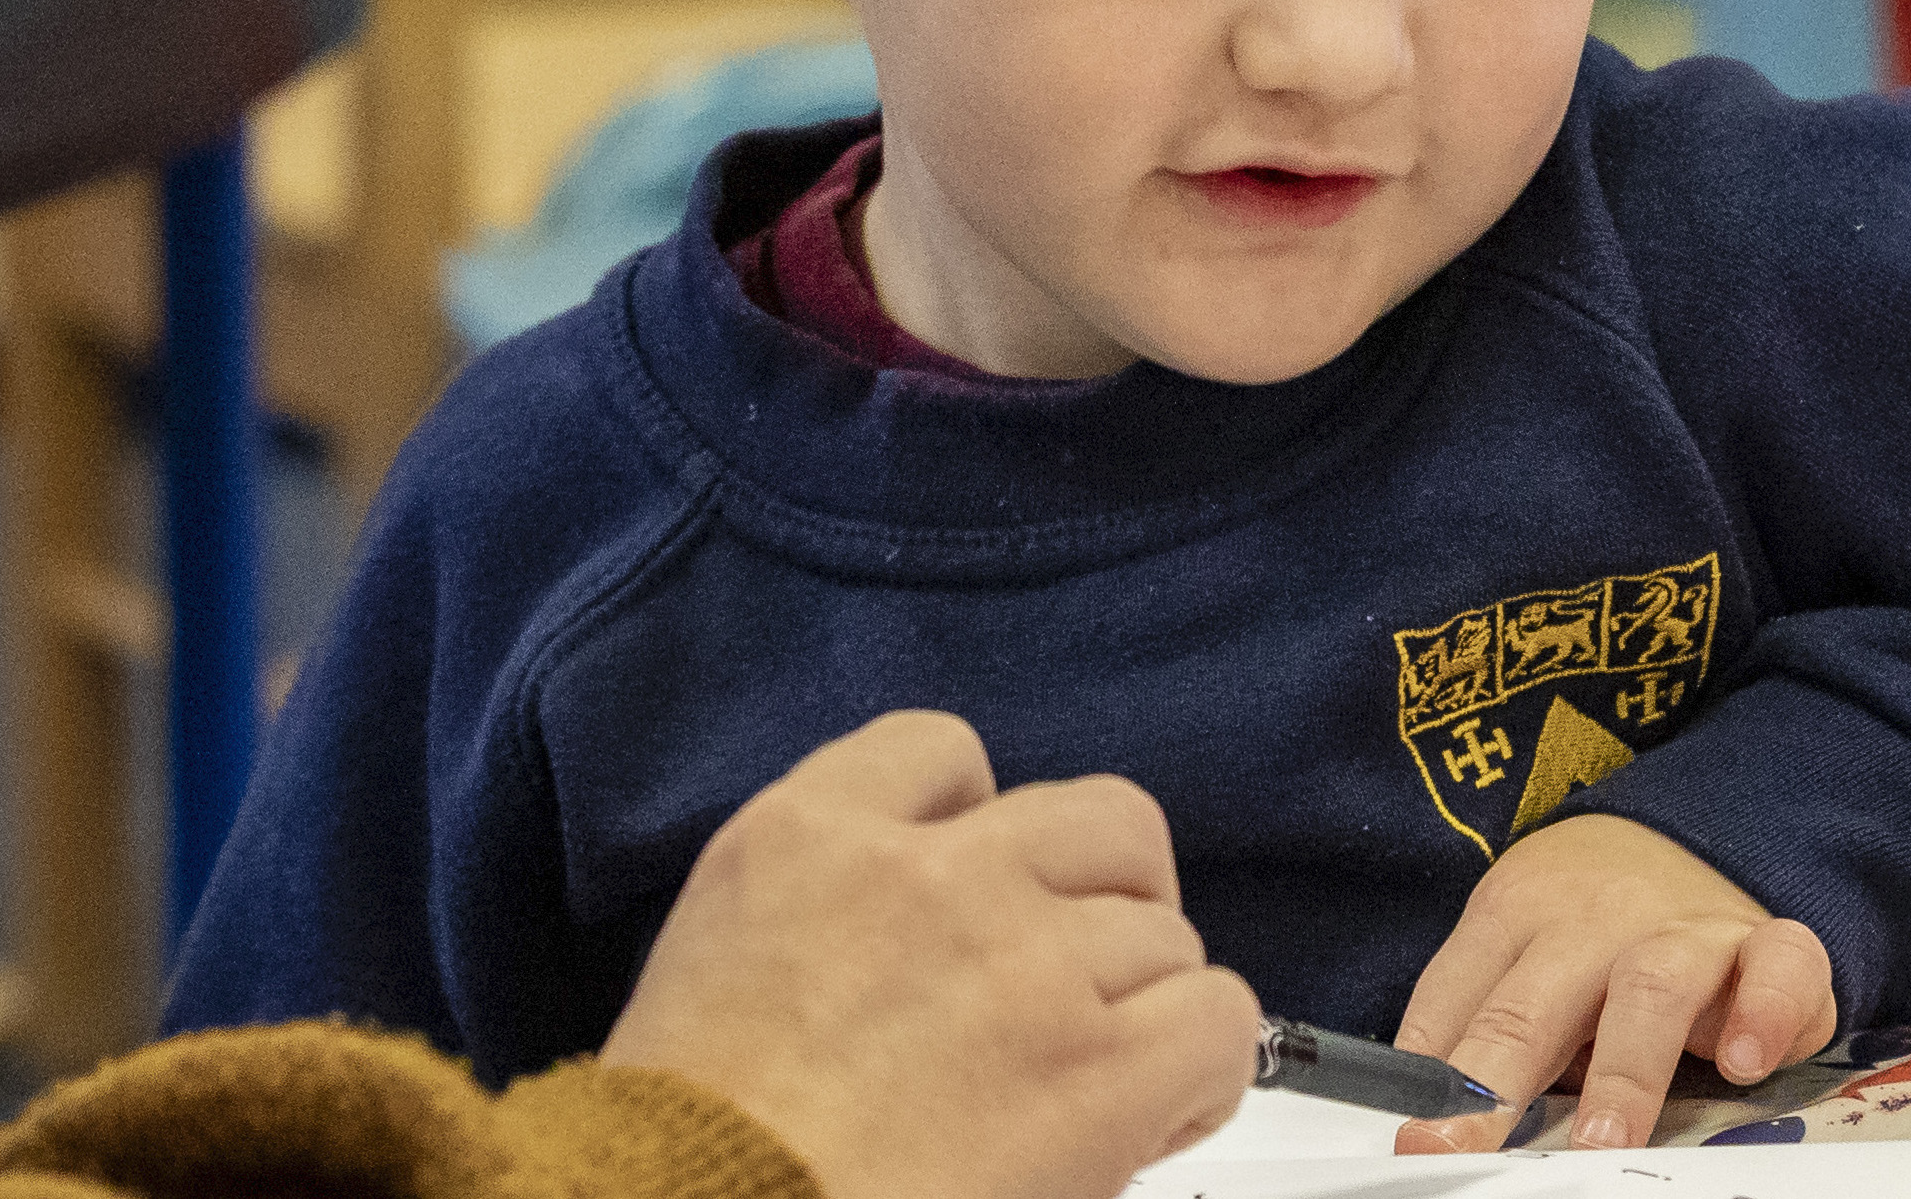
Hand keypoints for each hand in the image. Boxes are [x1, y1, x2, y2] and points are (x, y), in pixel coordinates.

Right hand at [605, 711, 1264, 1198]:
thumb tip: (924, 942)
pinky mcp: (1097, 1067)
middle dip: (1105, 900)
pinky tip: (1147, 1121)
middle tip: (1081, 983)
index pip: (945, 754)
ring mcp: (1023, 963)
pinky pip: (1221, 1018)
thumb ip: (823, 915)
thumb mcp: (713, 970)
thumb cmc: (689, 1156)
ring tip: (1095, 1081)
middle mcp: (927, 875)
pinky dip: (1201, 1073)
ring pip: (1167, 930)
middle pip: (1100, 821)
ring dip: (1142, 1004)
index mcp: (806, 838)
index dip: (988, 829)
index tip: (989, 894)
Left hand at [1386, 813, 1837, 1154]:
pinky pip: (1779, 968)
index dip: (1429, 1075)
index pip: (1457, 998)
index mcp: (1515, 913)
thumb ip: (1470, 1027)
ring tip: (1603, 1139)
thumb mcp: (1513, 958)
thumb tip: (1418, 1119)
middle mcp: (1595, 919)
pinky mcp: (1768, 946)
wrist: (1683, 832)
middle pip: (1535, 1002)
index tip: (1413, 1138)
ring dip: (1624, 1070)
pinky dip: (1767, 1012)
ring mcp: (1685, 930)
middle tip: (1465, 1144)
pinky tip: (1744, 1062)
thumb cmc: (1586, 928)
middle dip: (1497, 1079)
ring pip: (1650, 988)